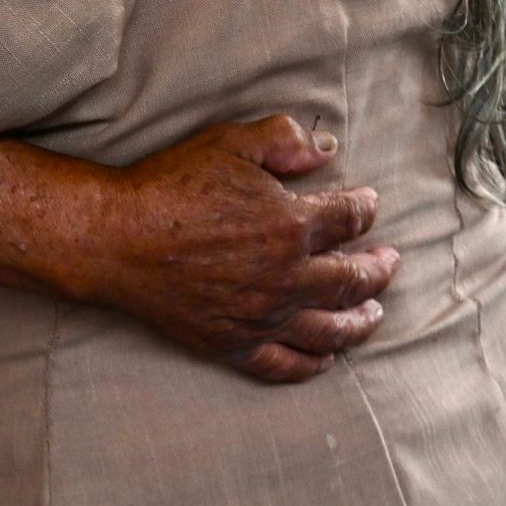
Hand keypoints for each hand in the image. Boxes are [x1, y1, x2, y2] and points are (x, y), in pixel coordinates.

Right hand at [85, 115, 398, 381]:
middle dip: (378, 269)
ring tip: (374, 312)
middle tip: (390, 262)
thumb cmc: (169, 185)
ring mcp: (263, 317)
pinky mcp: (234, 344)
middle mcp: (287, 278)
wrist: (116, 238)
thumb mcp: (228, 142)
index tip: (368, 203)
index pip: (351, 219)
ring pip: (331, 329)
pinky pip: (287, 364)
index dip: (366, 208)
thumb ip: (283, 140)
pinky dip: (314, 363)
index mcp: (291, 225)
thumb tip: (327, 150)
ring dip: (360, 320)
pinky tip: (326, 357)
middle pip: (353, 279)